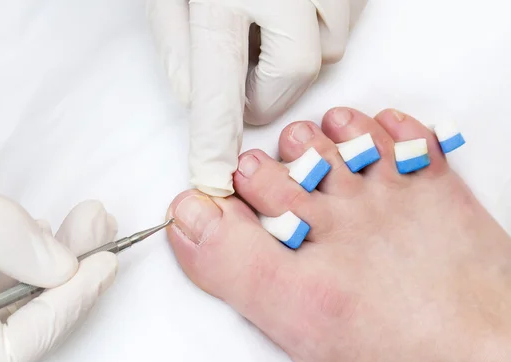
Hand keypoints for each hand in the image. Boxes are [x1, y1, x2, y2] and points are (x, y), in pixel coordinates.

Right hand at [0, 156, 117, 361]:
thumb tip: (65, 265)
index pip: (11, 353)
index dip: (66, 309)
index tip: (103, 262)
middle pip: (15, 336)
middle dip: (68, 283)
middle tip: (102, 233)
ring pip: (2, 315)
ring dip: (49, 269)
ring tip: (86, 225)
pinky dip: (17, 268)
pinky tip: (42, 238)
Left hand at [147, 0, 367, 196]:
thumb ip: (180, 47)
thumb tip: (202, 101)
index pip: (218, 88)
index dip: (214, 140)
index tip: (212, 178)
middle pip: (293, 73)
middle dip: (267, 89)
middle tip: (242, 72)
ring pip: (327, 45)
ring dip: (296, 53)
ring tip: (268, 19)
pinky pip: (346, 17)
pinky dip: (319, 24)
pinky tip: (292, 2)